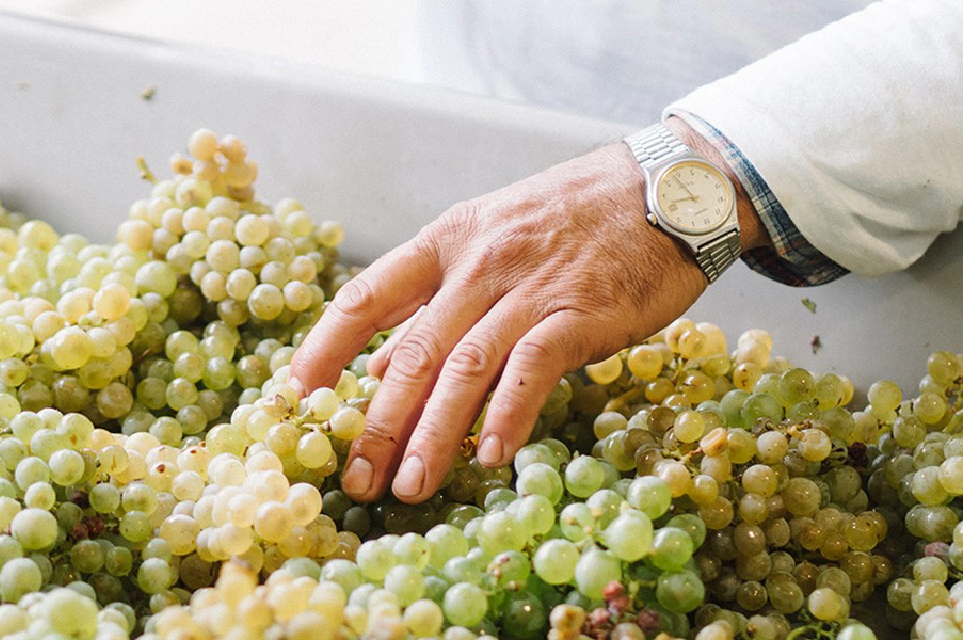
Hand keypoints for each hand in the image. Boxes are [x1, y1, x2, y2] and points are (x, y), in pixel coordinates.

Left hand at [289, 119, 763, 502]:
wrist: (666, 186)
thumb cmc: (577, 219)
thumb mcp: (494, 236)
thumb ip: (443, 297)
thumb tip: (388, 360)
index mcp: (448, 241)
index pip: (367, 296)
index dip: (326, 347)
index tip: (296, 395)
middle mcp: (477, 265)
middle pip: (412, 351)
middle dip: (377, 422)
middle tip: (355, 479)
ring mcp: (528, 290)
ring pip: (463, 369)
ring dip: (432, 434)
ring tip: (409, 487)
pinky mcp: (579, 315)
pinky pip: (530, 371)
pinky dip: (507, 416)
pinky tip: (489, 458)